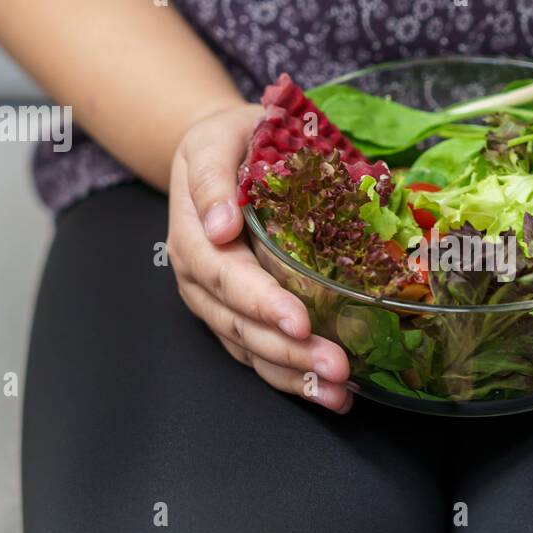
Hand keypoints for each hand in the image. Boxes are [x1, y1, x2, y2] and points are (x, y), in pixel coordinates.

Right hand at [167, 104, 352, 412]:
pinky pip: (260, 355)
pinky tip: (332, 394)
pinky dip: (294, 378)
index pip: (225, 277)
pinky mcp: (238, 317)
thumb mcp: (215, 139)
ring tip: (340, 393)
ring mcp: (217, 303)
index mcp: (193, 236)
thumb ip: (213, 177)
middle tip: (337, 367)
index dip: (261, 303)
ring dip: (295, 376)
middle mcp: (199, 279)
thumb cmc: (228, 142)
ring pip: (250, 349)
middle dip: (289, 351)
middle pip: (240, 324)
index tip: (300, 322)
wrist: (219, 154)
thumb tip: (220, 224)